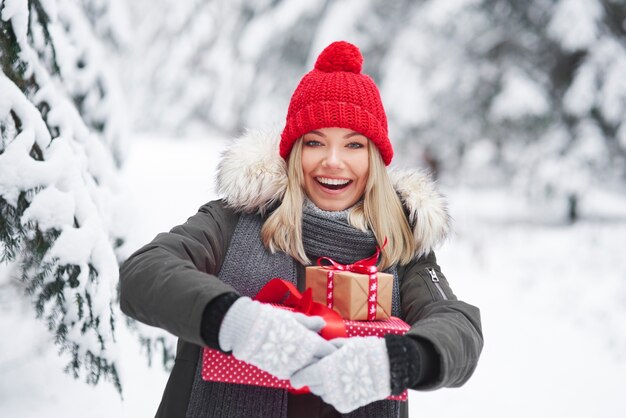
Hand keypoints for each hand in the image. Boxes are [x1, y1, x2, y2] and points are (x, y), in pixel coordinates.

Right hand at [218, 297, 335, 378]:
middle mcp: (303, 358)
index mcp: (309, 343)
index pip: (328, 351)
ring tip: (312, 361)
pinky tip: (298, 364)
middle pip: (321, 364)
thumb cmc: (272, 321)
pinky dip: (300, 370)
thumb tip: (322, 324)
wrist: (248, 331)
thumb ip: (310, 323)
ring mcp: (292, 368)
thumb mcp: (293, 318)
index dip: (332, 351)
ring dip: (313, 368)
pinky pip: (296, 374)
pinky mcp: (281, 373)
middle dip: (325, 361)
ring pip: (310, 372)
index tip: (334, 349)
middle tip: (326, 358)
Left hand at [291, 336, 390, 412]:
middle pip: (312, 385)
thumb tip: (319, 350)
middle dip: (312, 378)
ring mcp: (338, 397)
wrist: (389, 368)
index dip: (297, 376)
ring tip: (333, 374)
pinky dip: (333, 392)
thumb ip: (328, 348)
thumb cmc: (366, 351)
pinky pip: (333, 399)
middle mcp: (329, 386)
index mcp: (326, 369)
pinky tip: (341, 382)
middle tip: (318, 369)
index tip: (295, 376)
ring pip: (322, 393)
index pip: (303, 377)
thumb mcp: (345, 343)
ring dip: (322, 385)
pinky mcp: (346, 405)